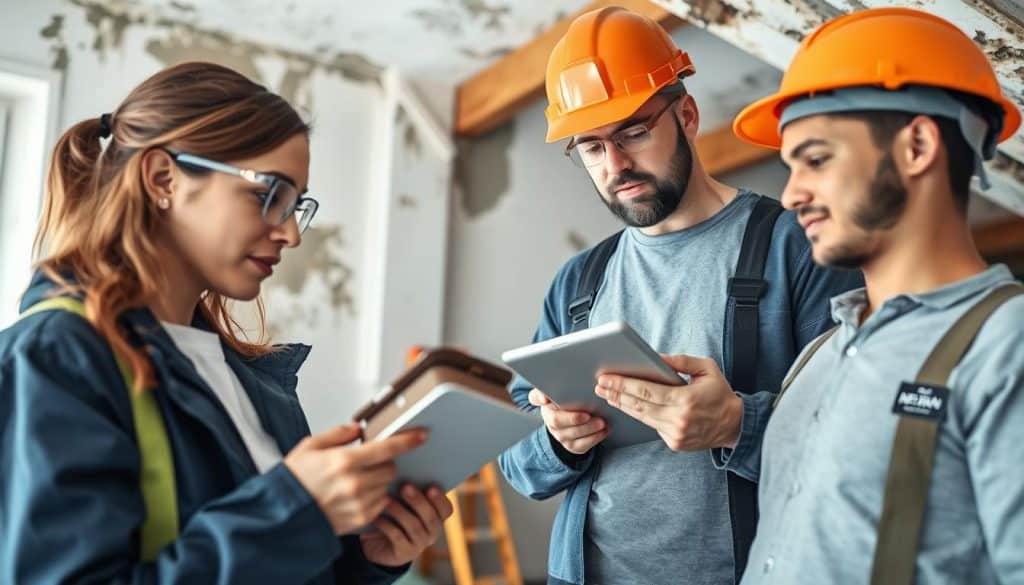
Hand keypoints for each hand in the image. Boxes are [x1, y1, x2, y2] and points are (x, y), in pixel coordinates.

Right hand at [284, 424, 426, 534]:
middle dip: (384, 463)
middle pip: (391, 468)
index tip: (421, 435)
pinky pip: (381, 504)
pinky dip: (374, 498)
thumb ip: (338, 434)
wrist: (281, 514)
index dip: (407, 440)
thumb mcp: (310, 446)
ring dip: (378, 481)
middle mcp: (355, 483)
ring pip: (387, 486)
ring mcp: (359, 504)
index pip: (386, 448)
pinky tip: (355, 496)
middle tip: (366, 463)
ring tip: (355, 482)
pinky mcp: (360, 520)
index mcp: (344, 461)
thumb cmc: (294, 479)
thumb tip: (359, 428)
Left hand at [360, 484, 453, 566]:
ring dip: (400, 512)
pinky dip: (387, 526)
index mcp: (437, 517)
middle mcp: (432, 532)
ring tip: (387, 500)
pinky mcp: (404, 554)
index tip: (431, 486)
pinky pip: (398, 538)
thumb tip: (404, 474)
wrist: (379, 543)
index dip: (440, 499)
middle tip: (405, 487)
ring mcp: (419, 545)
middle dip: (418, 501)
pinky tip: (377, 517)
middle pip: (431, 518)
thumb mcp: (403, 502)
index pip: (446, 509)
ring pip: (414, 527)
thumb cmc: (394, 514)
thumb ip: (409, 491)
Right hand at [529, 388, 607, 454]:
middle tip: (588, 415)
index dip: (540, 397)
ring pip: (569, 435)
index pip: (536, 397)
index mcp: (545, 400)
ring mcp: (559, 433)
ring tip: (601, 422)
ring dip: (587, 429)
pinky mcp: (570, 445)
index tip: (546, 398)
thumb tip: (565, 384)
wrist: (579, 417)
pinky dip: (594, 438)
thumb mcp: (570, 387)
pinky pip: (580, 445)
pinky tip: (604, 430)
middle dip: (572, 418)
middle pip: (556, 421)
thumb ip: (566, 382)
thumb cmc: (575, 398)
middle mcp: (549, 418)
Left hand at [595, 355, 741, 451]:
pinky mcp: (673, 443)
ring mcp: (675, 434)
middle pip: (638, 405)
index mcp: (685, 400)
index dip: (623, 384)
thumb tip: (655, 357)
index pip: (646, 391)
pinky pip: (652, 426)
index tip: (607, 378)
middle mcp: (678, 419)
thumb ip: (680, 362)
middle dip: (616, 393)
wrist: (735, 425)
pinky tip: (627, 406)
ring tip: (607, 394)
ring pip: (642, 417)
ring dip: (623, 405)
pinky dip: (639, 415)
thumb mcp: (706, 369)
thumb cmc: (720, 393)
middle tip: (599, 384)